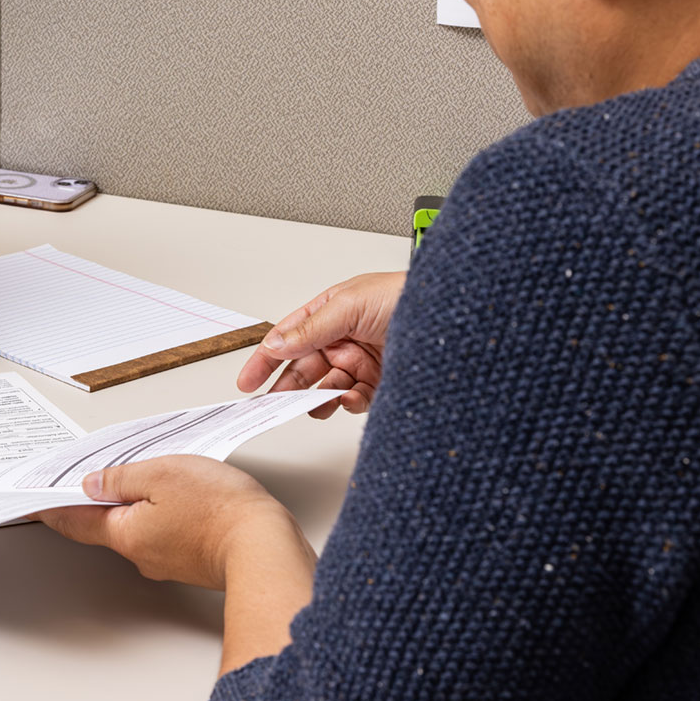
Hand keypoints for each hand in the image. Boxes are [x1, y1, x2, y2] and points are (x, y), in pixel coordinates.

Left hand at [37, 456, 313, 590]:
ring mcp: (167, 561)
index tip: (31, 502)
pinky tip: (177, 495)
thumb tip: (94, 483)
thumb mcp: (161, 473)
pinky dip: (161, 512)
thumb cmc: (219, 508)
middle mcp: (141, 554)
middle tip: (87, 475)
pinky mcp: (191, 560)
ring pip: (138, 526)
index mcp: (125, 533)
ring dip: (134, 503)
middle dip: (97, 499)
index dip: (50, 508)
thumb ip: (123, 477)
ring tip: (144, 474)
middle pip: (106, 524)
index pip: (74, 521)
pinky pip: (164, 532)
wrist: (264, 546)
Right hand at [238, 270, 404, 416]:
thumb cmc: (403, 295)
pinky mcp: (380, 383)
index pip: (287, 339)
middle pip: (303, 369)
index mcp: (328, 314)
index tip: (247, 382)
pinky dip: (349, 403)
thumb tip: (277, 344)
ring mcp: (360, 362)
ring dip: (318, 398)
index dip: (265, 360)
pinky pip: (355, 399)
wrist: (452, 314)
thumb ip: (310, 329)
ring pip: (326, 388)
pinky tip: (350, 399)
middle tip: (273, 405)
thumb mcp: (348, 305)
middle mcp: (341, 339)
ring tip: (314, 403)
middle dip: (287, 387)